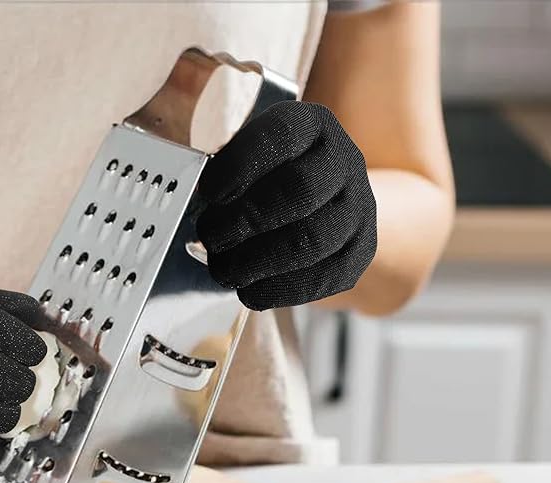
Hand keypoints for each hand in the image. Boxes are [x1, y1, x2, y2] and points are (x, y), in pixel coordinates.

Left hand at [195, 101, 377, 310]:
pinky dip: (279, 289)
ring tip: (224, 269)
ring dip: (258, 261)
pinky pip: (324, 276)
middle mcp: (343, 162)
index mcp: (311, 126)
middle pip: (300, 191)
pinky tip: (250, 290)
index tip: (209, 192)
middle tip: (210, 236)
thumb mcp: (246, 155)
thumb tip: (189, 201)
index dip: (241, 165)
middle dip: (246, 220)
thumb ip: (223, 169)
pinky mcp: (361, 251)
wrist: (322, 202)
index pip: (280, 136)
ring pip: (312, 240)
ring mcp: (359, 208)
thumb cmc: (268, 177)